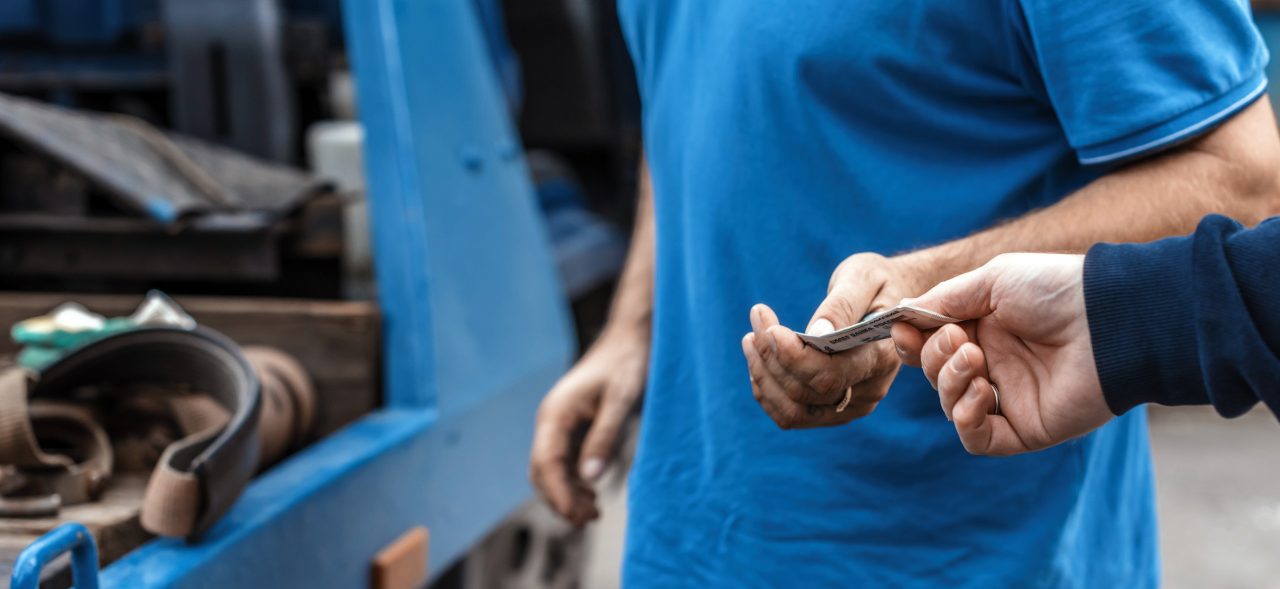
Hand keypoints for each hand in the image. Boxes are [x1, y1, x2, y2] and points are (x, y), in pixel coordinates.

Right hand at [530, 329, 647, 524]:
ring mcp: (559, 424)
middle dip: (560, 499)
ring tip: (593, 513)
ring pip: (551, 470)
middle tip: (589, 519)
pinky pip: (564, 461)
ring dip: (567, 494)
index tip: (576, 515)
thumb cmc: (627, 363)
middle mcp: (551, 420)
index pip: (545, 463)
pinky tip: (592, 493)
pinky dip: (574, 482)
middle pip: (542, 471)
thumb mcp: (621, 400)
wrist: (631, 338)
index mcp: (555, 413)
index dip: (558, 493)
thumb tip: (589, 478)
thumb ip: (605, 437)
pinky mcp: (572, 427)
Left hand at [743, 253, 922, 428]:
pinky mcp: (833, 411)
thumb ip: (842, 305)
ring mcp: (850, 406)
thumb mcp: (864, 278)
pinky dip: (767, 389)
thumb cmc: (877, 285)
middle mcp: (869, 391)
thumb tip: (816, 333)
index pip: (831, 375)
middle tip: (758, 316)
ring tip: (752, 337)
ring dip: (763, 375)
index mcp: (881, 358)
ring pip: (792, 410)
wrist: (891, 307)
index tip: (770, 328)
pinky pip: (790, 414)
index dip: (793, 357)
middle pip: (805, 392)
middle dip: (771, 356)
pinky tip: (760, 359)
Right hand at [890, 253, 1113, 454]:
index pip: (931, 346)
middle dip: (936, 358)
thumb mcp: (991, 281)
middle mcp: (994, 365)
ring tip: (976, 360)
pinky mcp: (1025, 428)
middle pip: (936, 375)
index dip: (912, 342)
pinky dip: (966, 418)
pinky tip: (983, 392)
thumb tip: (902, 315)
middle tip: (961, 340)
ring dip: (950, 382)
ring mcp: (1009, 398)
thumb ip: (944, 300)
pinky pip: (977, 439)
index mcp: (984, 330)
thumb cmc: (1055, 289)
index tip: (902, 330)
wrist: (1109, 317)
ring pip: (950, 406)